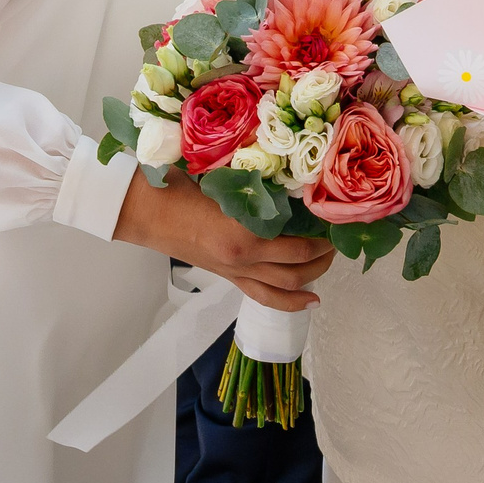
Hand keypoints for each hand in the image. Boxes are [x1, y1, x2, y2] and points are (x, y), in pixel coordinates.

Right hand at [113, 169, 333, 311]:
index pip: (297, 242)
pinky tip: (309, 299)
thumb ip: (257, 188)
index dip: (322, 235)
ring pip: (284, 288)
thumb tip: (291, 183)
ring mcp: (234, 271)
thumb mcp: (225, 180)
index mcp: (242, 233)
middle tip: (336, 240)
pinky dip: (290, 301)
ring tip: (327, 264)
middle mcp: (242, 259)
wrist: (147, 210)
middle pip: (297, 268)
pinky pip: (264, 296)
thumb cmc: (180, 187)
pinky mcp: (227, 277)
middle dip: (323, 257)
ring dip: (312, 278)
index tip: (335, 220)